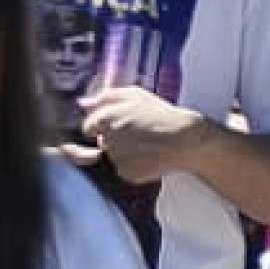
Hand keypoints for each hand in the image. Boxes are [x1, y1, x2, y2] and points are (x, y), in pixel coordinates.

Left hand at [79, 85, 211, 185]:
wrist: (185, 139)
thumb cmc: (161, 114)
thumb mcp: (136, 95)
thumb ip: (107, 96)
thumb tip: (84, 103)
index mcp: (105, 118)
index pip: (88, 127)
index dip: (102, 126)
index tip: (118, 125)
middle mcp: (107, 139)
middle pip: (102, 142)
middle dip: (115, 139)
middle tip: (139, 134)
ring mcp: (116, 158)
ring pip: (113, 156)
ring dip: (125, 152)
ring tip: (148, 144)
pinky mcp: (126, 173)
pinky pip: (124, 170)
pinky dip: (134, 165)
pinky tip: (150, 156)